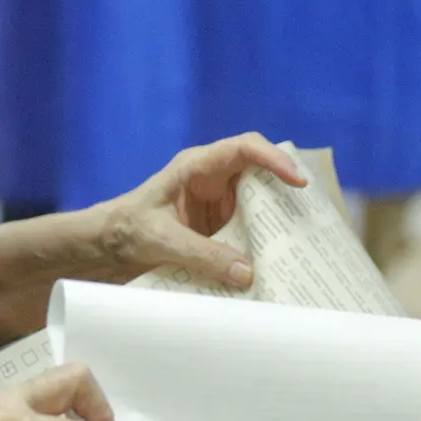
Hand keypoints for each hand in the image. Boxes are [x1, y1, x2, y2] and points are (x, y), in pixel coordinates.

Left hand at [100, 132, 306, 288]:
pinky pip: (252, 227)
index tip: (297, 180)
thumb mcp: (161, 241)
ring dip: (281, 218)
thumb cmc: (126, 230)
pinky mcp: (222, 226)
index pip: (243, 148)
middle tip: (314, 215)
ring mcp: (220, 202)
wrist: (107, 246)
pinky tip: (281, 259)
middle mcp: (214, 179)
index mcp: (196, 166)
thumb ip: (202, 255)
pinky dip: (267, 241)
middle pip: (262, 173)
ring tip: (306, 240)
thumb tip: (247, 273)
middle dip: (288, 190)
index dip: (274, 158)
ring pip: (262, 202)